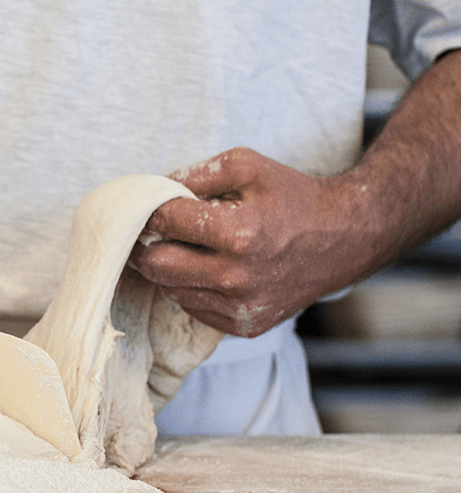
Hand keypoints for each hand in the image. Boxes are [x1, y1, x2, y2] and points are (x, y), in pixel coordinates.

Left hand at [128, 147, 366, 336]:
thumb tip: (151, 193)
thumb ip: (193, 174)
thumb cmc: (291, 196)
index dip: (150, 212)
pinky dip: (194, 289)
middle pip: (156, 266)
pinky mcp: (245, 327)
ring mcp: (241, 307)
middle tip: (153, 233)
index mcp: (238, 232)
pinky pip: (194, 309)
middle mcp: (238, 277)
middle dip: (148, 245)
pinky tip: (212, 270)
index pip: (164, 222)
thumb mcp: (246, 165)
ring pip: (171, 290)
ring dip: (172, 268)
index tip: (149, 208)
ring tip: (191, 249)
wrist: (344, 238)